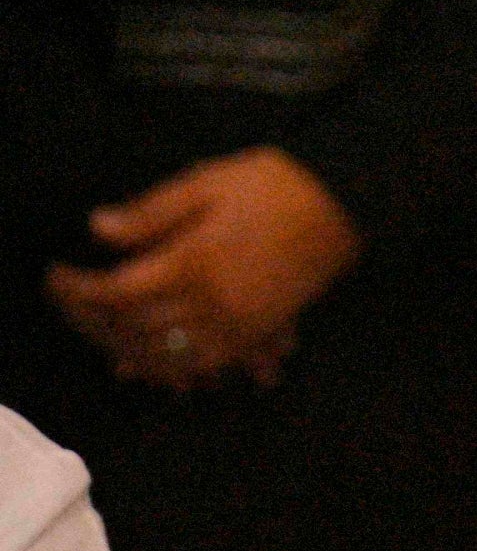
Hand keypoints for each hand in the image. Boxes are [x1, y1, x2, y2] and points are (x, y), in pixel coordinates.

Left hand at [46, 147, 360, 390]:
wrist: (343, 202)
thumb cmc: (275, 184)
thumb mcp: (206, 182)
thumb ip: (151, 211)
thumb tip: (100, 229)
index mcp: (193, 263)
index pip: (118, 291)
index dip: (79, 288)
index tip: (58, 276)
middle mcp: (213, 303)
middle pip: (138, 328)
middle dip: (97, 321)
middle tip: (74, 306)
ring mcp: (240, 323)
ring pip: (171, 356)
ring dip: (134, 353)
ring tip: (108, 340)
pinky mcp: (261, 330)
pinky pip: (211, 364)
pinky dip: (180, 368)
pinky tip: (163, 365)